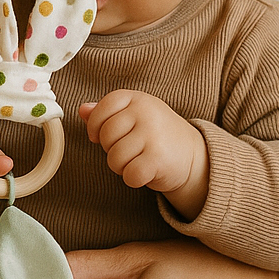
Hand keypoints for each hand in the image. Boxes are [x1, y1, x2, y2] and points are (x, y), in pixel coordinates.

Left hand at [79, 91, 209, 219]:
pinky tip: (146, 171)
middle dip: (111, 150)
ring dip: (122, 167)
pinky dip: (134, 179)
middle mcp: (146, 112)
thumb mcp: (135, 117)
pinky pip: (129, 174)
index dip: (95, 125)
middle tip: (130, 150)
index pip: (103, 108)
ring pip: (114, 158)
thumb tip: (83, 110)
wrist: (195, 157)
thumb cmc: (159, 136)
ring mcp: (153, 134)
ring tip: (139, 160)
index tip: (98, 135)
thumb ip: (107, 113)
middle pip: (105, 136)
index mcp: (138, 99)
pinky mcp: (158, 158)